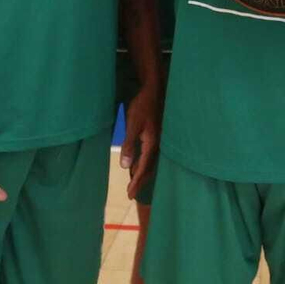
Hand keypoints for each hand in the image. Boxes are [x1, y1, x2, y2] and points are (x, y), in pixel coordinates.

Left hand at [121, 83, 159, 199]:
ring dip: (142, 172)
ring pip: (151, 162)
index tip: (130, 194)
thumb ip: (129, 145)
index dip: (136, 182)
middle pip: (149, 168)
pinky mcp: (156, 134)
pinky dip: (144, 162)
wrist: (153, 89)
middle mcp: (158, 144)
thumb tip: (125, 166)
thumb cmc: (142, 106)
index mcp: (152, 144)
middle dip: (140, 181)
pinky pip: (151, 154)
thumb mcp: (132, 125)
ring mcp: (159, 139)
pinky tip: (138, 163)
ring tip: (133, 181)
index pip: (143, 168)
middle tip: (131, 193)